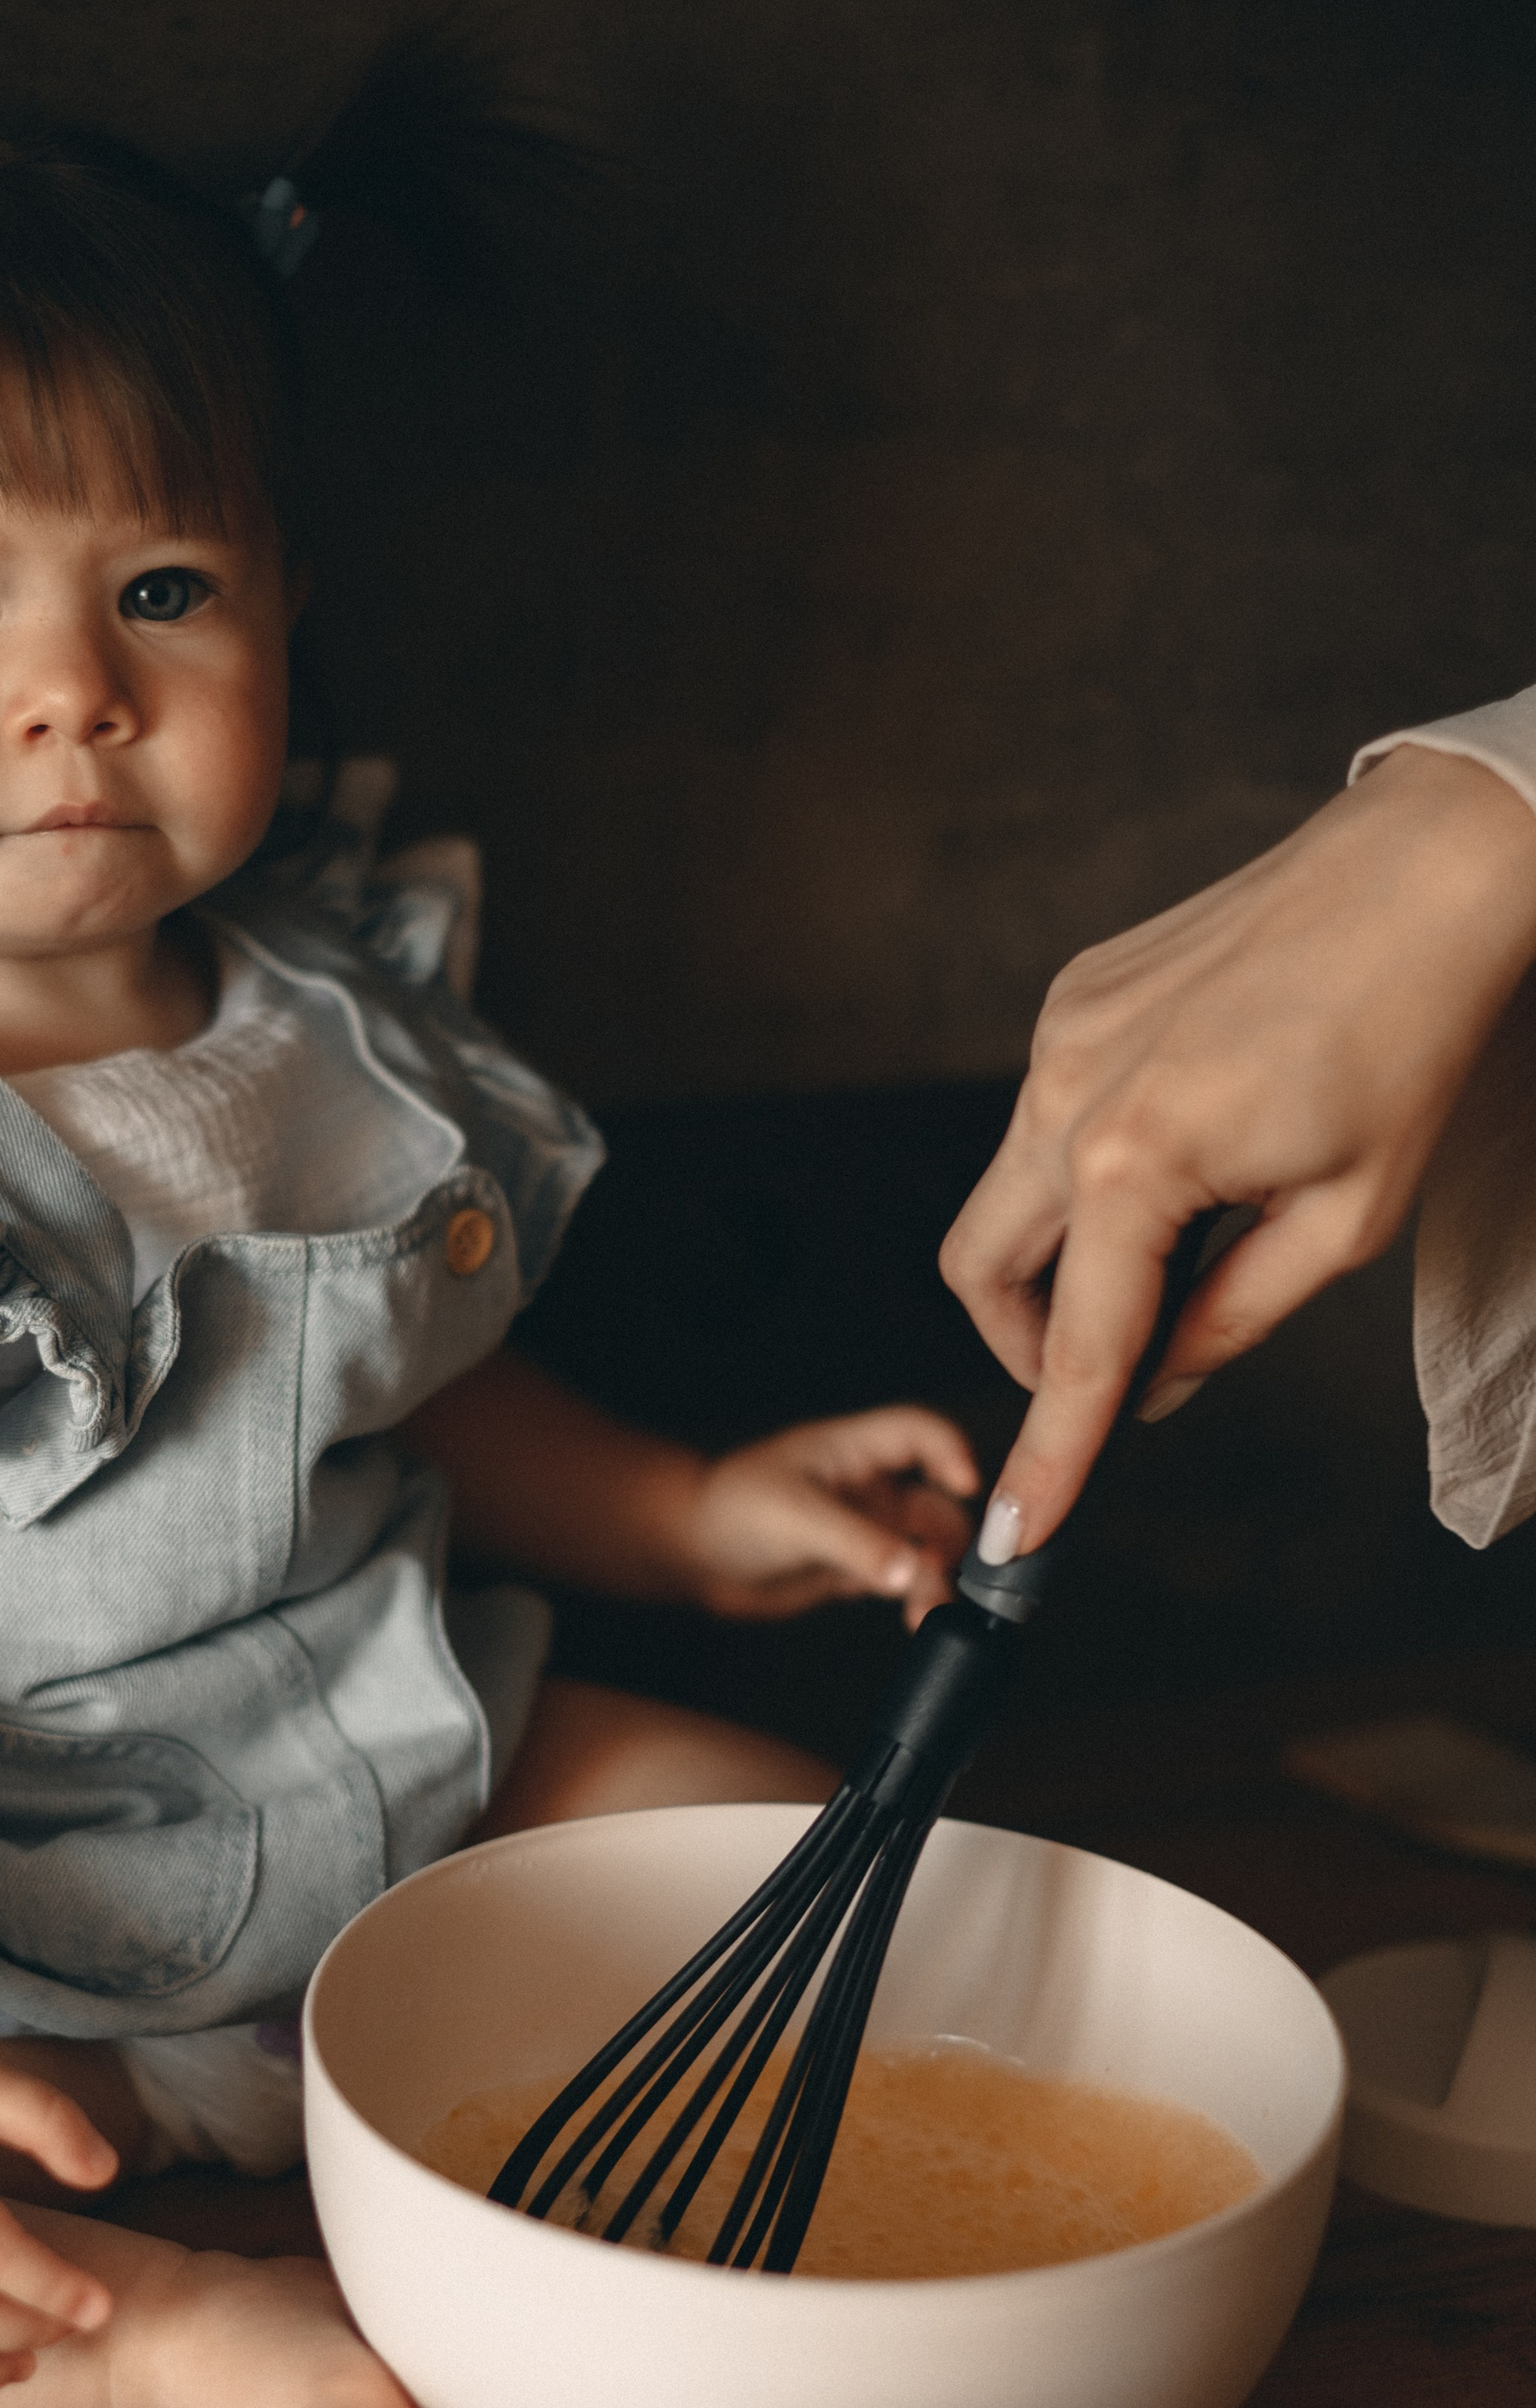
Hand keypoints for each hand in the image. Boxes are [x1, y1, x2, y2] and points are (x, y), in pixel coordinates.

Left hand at [676, 1407, 977, 1628]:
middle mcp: (869, 1486)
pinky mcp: (858, 1568)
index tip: (968, 1487)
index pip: (919, 1433)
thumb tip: (912, 1571)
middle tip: (959, 1579)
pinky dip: (918, 1598)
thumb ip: (855, 1543)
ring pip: (927, 1548)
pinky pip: (905, 1580)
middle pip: (937, 1501)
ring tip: (931, 1613)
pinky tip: (918, 1620)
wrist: (693, 1557)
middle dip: (954, 1539)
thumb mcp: (794, 1517)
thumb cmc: (729, 1509)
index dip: (951, 1452)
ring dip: (939, 1578)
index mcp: (853, 1449)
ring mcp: (867, 1528)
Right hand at [940, 744, 1535, 1553]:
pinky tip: (1194, 1144)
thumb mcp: (1344, 1218)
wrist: (1425, 868)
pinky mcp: (1075, 998)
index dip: (1050, 1458)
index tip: (1015, 1539)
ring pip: (1010, 1193)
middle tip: (1100, 1378)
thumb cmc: (1410, 1031)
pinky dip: (1094, 1168)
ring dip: (1070, 1250)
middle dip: (1025, 1345)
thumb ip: (1231, 1317)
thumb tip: (1159, 1381)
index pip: (1080, 1350)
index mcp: (1135, 1162)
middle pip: (982, 1270)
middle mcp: (1066, 1094)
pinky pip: (1048, 1114)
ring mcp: (1060, 1036)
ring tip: (1189, 1239)